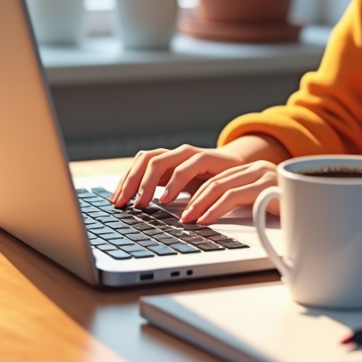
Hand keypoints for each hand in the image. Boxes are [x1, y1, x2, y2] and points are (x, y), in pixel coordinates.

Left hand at [110, 144, 249, 209]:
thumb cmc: (211, 182)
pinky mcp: (211, 158)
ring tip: (144, 203)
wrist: (246, 172)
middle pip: (149, 158)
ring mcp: (194, 154)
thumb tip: (134, 208)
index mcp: (169, 161)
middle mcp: (178, 154)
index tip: (115, 202)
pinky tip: (170, 200)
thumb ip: (163, 192)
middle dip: (133, 181)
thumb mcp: (183, 189)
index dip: (125, 180)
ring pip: (166, 160)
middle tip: (125, 204)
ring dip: (151, 182)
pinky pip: (191, 167)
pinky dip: (177, 183)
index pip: (140, 163)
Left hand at [179, 160, 279, 223]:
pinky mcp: (267, 186)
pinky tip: (205, 219)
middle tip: (182, 217)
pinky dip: (215, 209)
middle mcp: (257, 168)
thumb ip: (246, 202)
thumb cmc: (289, 210)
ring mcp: (262, 175)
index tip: (186, 210)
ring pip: (221, 186)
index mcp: (254, 170)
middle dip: (194, 199)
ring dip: (200, 204)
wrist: (325, 209)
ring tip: (188, 219)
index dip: (198, 194)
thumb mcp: (265, 204)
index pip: (218, 179)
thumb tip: (217, 215)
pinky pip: (233, 196)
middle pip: (216, 181)